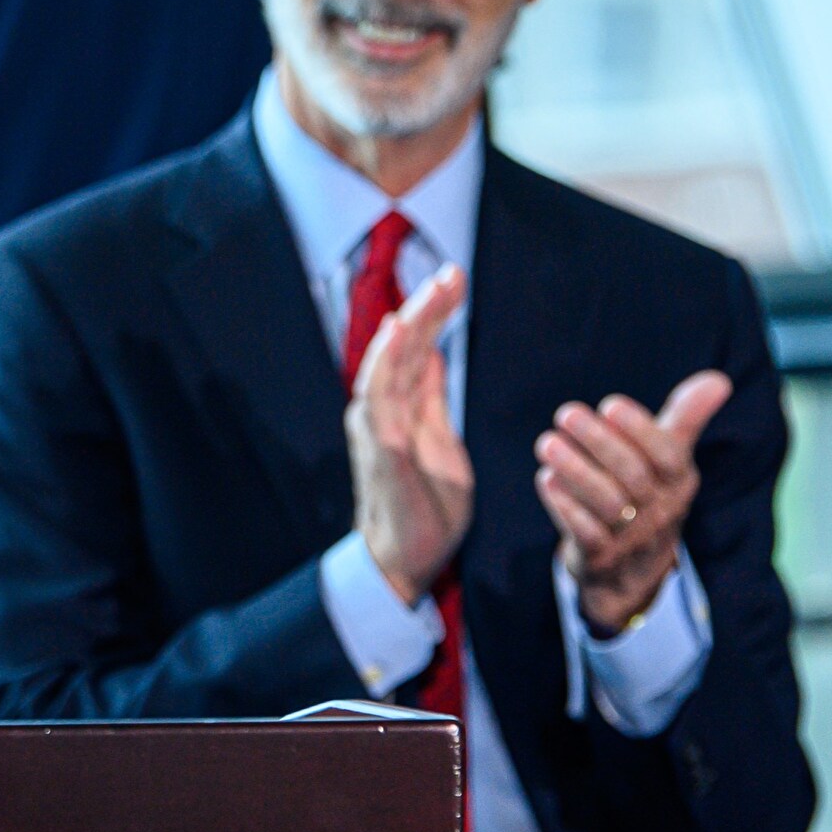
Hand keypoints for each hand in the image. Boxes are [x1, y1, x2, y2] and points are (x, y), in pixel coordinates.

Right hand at [346, 266, 474, 602]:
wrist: (403, 558)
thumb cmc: (423, 506)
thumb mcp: (439, 440)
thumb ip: (431, 398)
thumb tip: (433, 354)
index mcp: (398, 408)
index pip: (415, 350)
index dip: (433, 313)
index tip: (454, 280)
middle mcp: (379, 410)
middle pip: (401, 348)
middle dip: (426, 307)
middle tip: (451, 272)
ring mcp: (377, 426)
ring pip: (388, 362)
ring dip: (410, 324)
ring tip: (431, 292)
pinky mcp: (382, 446)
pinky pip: (382, 393)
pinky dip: (388, 360)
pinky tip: (401, 333)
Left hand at [533, 370, 732, 633]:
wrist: (634, 574)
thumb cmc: (649, 498)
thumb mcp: (671, 462)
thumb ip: (686, 419)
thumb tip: (718, 379)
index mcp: (679, 481)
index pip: (668, 455)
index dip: (640, 429)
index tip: (611, 405)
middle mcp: (660, 510)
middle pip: (632, 475)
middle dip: (598, 442)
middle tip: (566, 413)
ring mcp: (630, 537)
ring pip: (606, 503)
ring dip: (574, 470)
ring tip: (547, 442)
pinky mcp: (600, 558)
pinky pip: (584, 532)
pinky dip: (564, 505)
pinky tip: (546, 479)